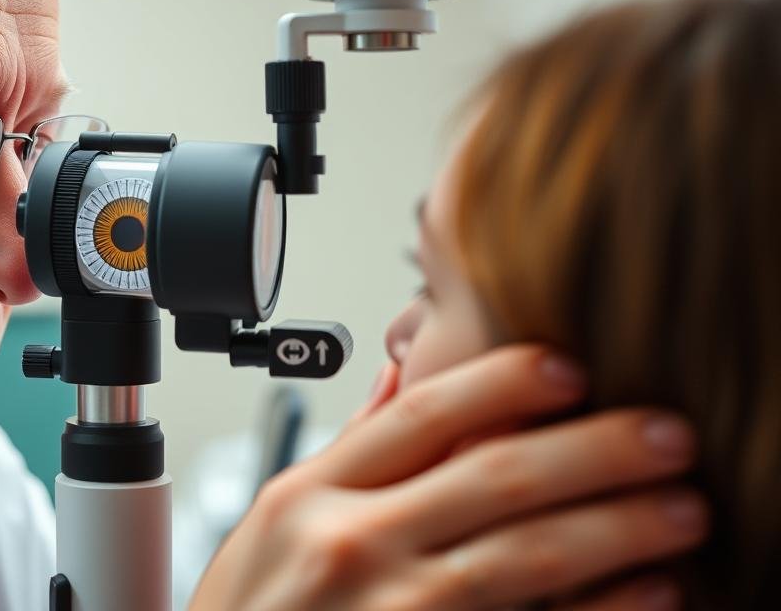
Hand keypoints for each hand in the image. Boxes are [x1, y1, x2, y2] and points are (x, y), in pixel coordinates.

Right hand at [189, 346, 705, 610]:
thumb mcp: (267, 524)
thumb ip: (344, 454)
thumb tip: (399, 381)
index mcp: (308, 498)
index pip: (417, 419)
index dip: (501, 383)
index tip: (567, 364)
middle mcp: (350, 549)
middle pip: (491, 478)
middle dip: (594, 450)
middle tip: (668, 432)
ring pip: (526, 556)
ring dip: (619, 526)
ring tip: (684, 506)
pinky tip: (648, 592)